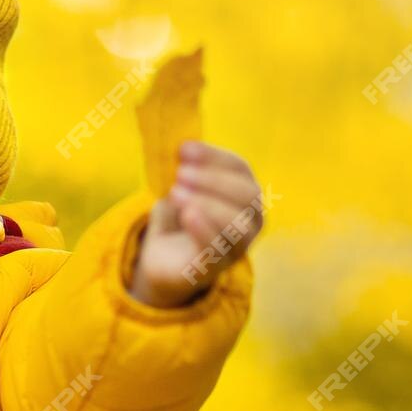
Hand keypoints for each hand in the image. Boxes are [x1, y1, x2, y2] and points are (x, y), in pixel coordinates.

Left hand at [128, 142, 264, 307]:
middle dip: (213, 180)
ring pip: (238, 224)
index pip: (240, 168)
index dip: (214, 156)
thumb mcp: (180, 186)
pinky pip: (218, 248)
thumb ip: (183, 167)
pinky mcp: (216, 268)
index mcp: (243, 193)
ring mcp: (237, 247)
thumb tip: (179, 142)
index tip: (184, 149)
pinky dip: (204, 228)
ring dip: (208, 203)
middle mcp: (250, 220)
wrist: (161, 259)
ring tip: (176, 193)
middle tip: (180, 174)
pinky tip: (187, 214)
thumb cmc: (177, 216)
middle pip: (248, 195)